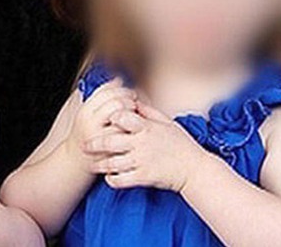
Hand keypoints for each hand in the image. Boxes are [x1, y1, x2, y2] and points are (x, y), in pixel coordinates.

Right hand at [66, 79, 138, 170]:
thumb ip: (101, 95)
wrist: (75, 160)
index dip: (122, 90)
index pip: (107, 92)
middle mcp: (91, 123)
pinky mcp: (110, 149)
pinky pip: (127, 136)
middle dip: (130, 101)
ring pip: (123, 120)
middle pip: (117, 104)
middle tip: (135, 104)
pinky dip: (133, 130)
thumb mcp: (87, 112)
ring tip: (136, 116)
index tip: (129, 93)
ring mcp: (101, 138)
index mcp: (85, 111)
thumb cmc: (84, 133)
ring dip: (133, 115)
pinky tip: (135, 129)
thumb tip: (118, 79)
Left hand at [84, 101, 208, 191]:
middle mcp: (141, 143)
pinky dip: (112, 179)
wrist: (194, 169)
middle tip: (85, 145)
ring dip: (100, 163)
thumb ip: (148, 111)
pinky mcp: (143, 177)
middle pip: (109, 140)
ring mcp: (141, 161)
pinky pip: (121, 179)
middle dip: (94, 143)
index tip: (102, 120)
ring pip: (112, 162)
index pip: (121, 117)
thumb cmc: (181, 144)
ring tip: (93, 163)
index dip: (109, 117)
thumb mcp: (167, 122)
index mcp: (146, 127)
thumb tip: (134, 100)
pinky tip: (110, 177)